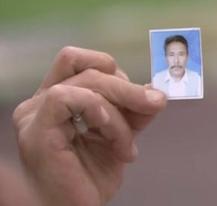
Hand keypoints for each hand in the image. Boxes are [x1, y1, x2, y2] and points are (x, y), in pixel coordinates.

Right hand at [12, 47, 166, 205]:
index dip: (117, 74)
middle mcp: (41, 102)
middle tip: (156, 105)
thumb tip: (155, 92)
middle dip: (129, 88)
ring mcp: (35, 115)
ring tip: (126, 146)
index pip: (83, 61)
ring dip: (119, 110)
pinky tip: (107, 132)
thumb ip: (134, 112)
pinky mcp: (37, 131)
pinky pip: (67, 97)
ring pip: (85, 81)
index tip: (144, 99)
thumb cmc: (90, 179)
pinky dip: (98, 110)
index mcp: (58, 99)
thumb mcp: (121, 135)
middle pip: (89, 68)